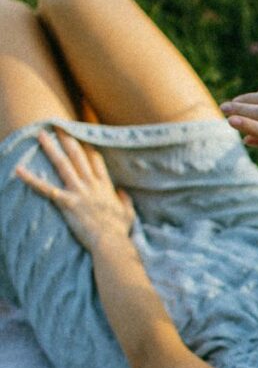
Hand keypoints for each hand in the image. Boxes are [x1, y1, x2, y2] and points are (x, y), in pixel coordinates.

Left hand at [16, 129, 134, 252]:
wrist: (111, 242)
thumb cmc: (119, 230)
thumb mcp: (128, 213)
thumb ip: (125, 200)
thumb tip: (122, 192)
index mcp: (105, 187)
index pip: (96, 161)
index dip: (88, 147)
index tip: (82, 135)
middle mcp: (91, 185)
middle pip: (78, 157)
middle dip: (68, 140)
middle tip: (58, 125)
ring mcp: (79, 192)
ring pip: (63, 165)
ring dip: (51, 149)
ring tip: (41, 135)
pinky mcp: (67, 202)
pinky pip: (46, 189)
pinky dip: (31, 179)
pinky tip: (18, 170)